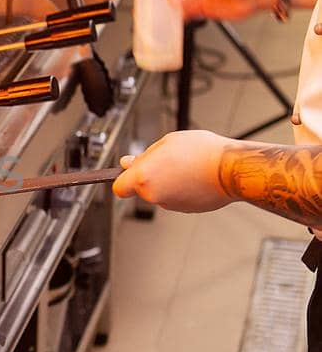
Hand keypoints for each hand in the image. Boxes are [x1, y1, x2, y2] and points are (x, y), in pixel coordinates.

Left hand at [113, 130, 232, 212]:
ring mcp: (171, 205)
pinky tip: (195, 176)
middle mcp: (154, 196)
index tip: (127, 172)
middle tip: (167, 159)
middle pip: (142, 188)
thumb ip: (144, 155)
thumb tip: (130, 163)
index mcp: (144, 178)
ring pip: (161, 193)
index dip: (123, 179)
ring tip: (186, 165)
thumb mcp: (168, 142)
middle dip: (150, 175)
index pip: (119, 187)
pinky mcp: (187, 209)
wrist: (232, 170)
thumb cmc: (203, 153)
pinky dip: (182, 189)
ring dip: (168, 181)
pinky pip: (177, 198)